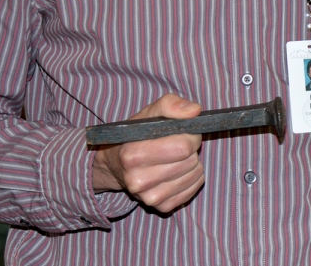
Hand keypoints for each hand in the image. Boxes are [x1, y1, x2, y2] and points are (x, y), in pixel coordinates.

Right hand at [91, 93, 204, 212]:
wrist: (115, 164)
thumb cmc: (137, 134)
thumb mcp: (149, 113)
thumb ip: (171, 104)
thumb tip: (195, 111)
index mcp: (133, 155)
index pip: (182, 147)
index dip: (191, 135)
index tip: (185, 131)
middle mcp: (138, 181)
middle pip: (190, 161)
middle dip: (191, 148)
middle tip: (180, 143)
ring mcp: (149, 197)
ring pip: (195, 174)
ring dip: (192, 162)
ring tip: (176, 157)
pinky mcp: (161, 207)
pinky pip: (194, 189)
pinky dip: (192, 177)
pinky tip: (178, 170)